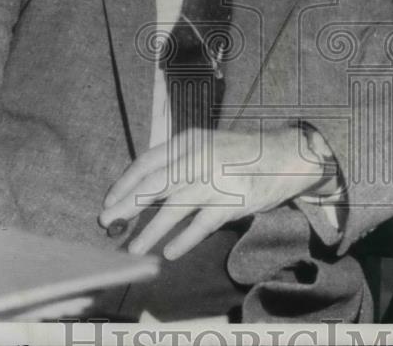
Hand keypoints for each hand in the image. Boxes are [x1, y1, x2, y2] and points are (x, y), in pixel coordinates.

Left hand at [98, 126, 328, 260]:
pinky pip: (201, 225)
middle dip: (127, 205)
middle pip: (154, 185)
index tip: (109, 201)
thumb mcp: (207, 145)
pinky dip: (184, 241)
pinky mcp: (233, 202)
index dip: (125, 183)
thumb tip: (144, 190)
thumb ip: (179, 162)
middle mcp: (199, 158)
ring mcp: (216, 180)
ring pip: (174, 209)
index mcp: (189, 141)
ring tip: (133, 247)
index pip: (147, 162)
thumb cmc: (241, 154)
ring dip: (150, 231)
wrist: (285, 155)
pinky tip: (169, 252)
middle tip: (107, 223)